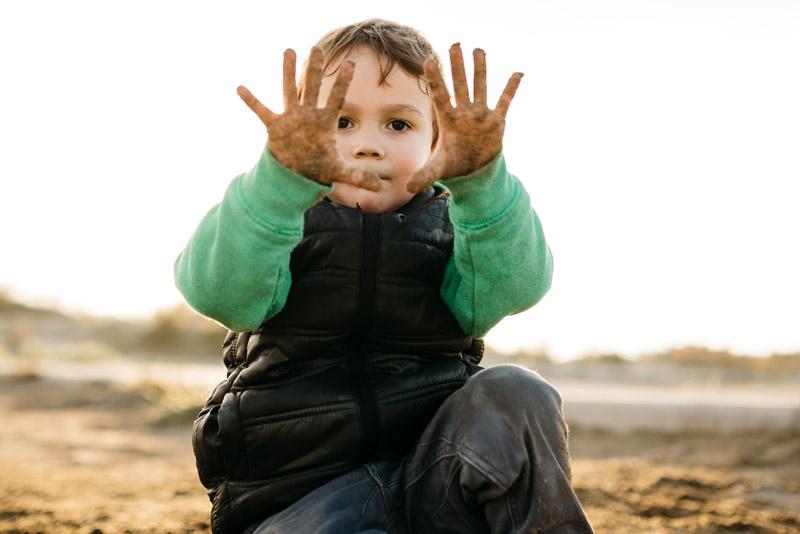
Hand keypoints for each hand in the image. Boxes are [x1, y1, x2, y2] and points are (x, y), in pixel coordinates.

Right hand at [237, 47, 379, 190]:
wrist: (297, 175)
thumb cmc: (319, 169)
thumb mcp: (339, 173)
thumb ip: (359, 176)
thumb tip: (379, 188)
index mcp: (325, 122)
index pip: (336, 99)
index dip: (343, 82)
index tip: (351, 64)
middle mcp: (308, 115)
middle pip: (313, 87)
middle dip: (315, 68)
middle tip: (317, 48)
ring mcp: (291, 118)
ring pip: (290, 90)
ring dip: (288, 72)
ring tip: (289, 50)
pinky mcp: (275, 127)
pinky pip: (261, 111)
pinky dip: (251, 101)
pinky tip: (240, 88)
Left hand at [406, 44, 522, 192]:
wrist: (474, 171)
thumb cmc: (454, 165)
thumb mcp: (438, 169)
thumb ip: (424, 175)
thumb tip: (407, 189)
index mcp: (448, 120)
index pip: (439, 95)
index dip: (435, 79)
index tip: (429, 60)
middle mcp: (464, 112)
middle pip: (460, 84)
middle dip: (457, 65)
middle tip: (455, 44)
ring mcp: (480, 114)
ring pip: (480, 86)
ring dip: (480, 69)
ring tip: (478, 49)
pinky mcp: (496, 121)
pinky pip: (505, 100)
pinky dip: (511, 87)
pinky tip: (518, 72)